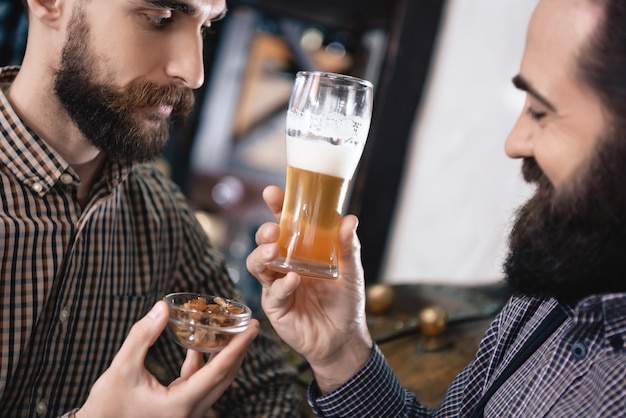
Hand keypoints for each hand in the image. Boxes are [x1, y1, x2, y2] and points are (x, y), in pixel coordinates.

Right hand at [76, 301, 258, 417]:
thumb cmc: (106, 407)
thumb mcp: (121, 369)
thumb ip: (142, 336)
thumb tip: (162, 307)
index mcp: (181, 403)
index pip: (218, 370)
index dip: (238, 346)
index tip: (253, 327)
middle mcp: (191, 410)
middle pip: (225, 376)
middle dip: (239, 349)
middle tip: (250, 324)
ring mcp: (187, 412)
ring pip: (215, 381)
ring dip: (223, 356)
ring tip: (230, 331)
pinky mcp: (180, 409)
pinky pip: (200, 384)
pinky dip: (203, 365)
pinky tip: (198, 346)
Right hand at [246, 186, 372, 391]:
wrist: (343, 338)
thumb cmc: (345, 302)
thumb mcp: (352, 271)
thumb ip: (348, 247)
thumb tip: (349, 219)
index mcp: (302, 249)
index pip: (285, 223)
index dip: (276, 207)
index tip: (272, 193)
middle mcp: (286, 263)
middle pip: (264, 241)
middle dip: (264, 232)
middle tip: (273, 230)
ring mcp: (277, 284)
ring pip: (257, 264)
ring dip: (262, 255)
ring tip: (274, 251)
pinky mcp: (276, 306)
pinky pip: (272, 291)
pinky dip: (281, 284)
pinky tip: (293, 280)